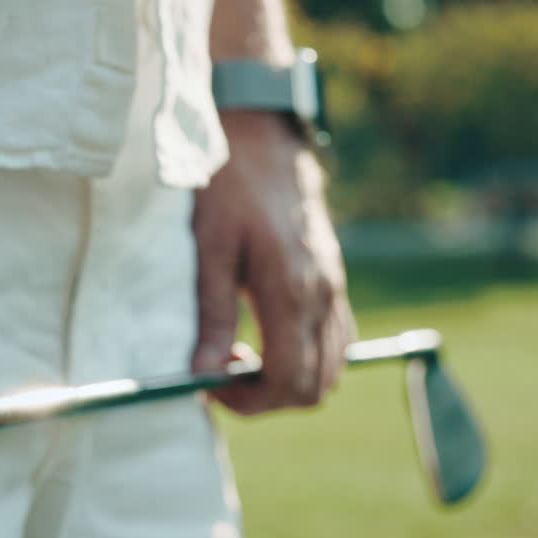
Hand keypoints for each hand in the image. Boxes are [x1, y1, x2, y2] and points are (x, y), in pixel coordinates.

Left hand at [191, 110, 355, 413]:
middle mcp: (324, 295)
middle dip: (267, 396)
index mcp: (293, 290)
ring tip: (242, 354)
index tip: (210, 387)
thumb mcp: (208, 247)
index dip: (248, 402)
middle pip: (315, 387)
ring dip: (288, 377)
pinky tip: (267, 335)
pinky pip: (335, 340)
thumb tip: (202, 373)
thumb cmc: (229, 184)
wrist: (263, 136)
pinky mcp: (335, 279)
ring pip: (331, 368)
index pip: (289, 381)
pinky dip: (306, 355)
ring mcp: (335, 287)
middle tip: (222, 373)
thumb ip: (211, 314)